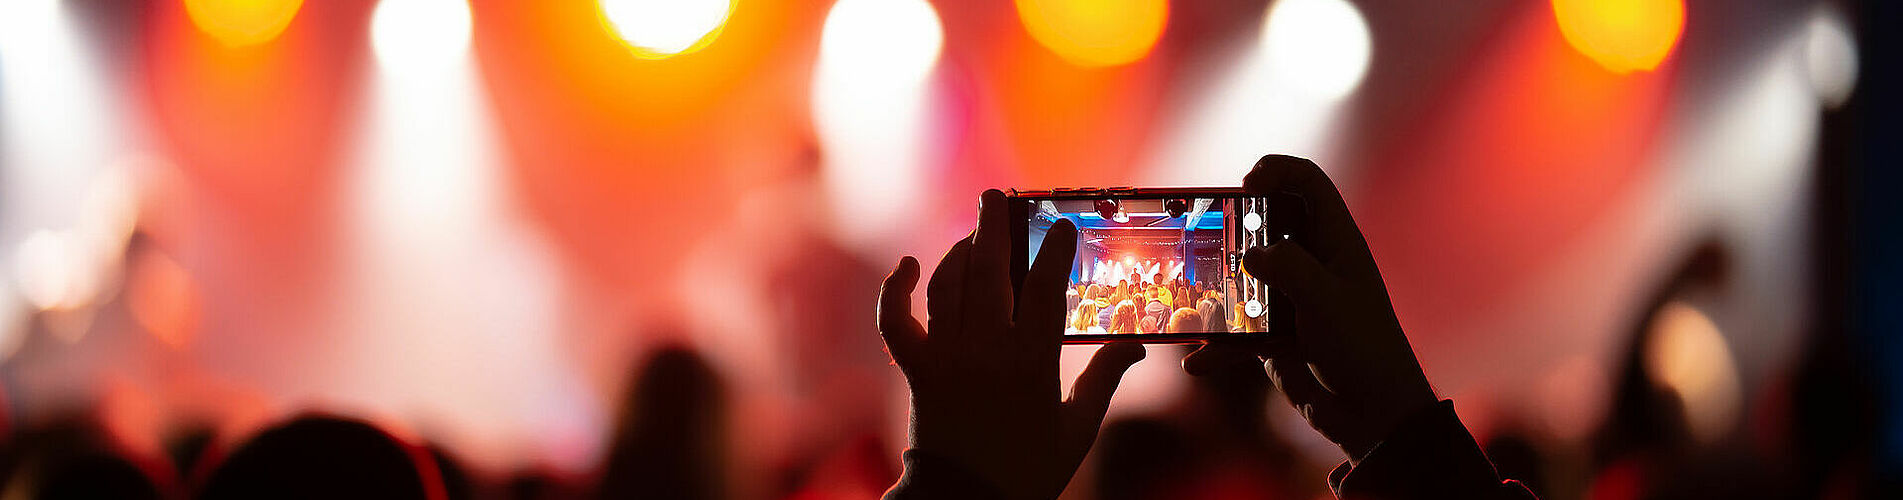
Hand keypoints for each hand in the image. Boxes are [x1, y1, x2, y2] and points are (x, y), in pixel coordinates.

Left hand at [879, 190, 1146, 498]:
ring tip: (975, 229)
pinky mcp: (917, 369)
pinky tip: (908, 265)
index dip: (1056, 250)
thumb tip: (1138, 346)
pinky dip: (896, 290)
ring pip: (949, 285)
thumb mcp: (1077, 429)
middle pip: (990, 271)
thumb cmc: (1028, 470)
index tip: (1063, 225)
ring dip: (959, 250)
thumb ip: (1105, 380)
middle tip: (998, 196)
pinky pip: (897, 321)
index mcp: (1032, 362)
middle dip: (995, 227)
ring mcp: (947, 356)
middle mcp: (986, 349)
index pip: (1046, 289)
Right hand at [1184, 155, 1436, 463]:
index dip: (1276, 171)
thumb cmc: (1364, 350)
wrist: (1375, 417)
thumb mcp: (1326, 300)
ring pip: (1243, 279)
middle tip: (1205, 237)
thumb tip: (1250, 253)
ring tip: (1190, 301)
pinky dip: (1217, 347)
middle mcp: (1311, 264)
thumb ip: (1288, 268)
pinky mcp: (1275, 337)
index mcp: (1335, 242)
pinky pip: (1236, 333)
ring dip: (1216, 290)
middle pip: (1264, 225)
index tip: (1246, 186)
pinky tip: (1197, 362)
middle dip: (1232, 228)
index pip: (1307, 183)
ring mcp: (1291, 300)